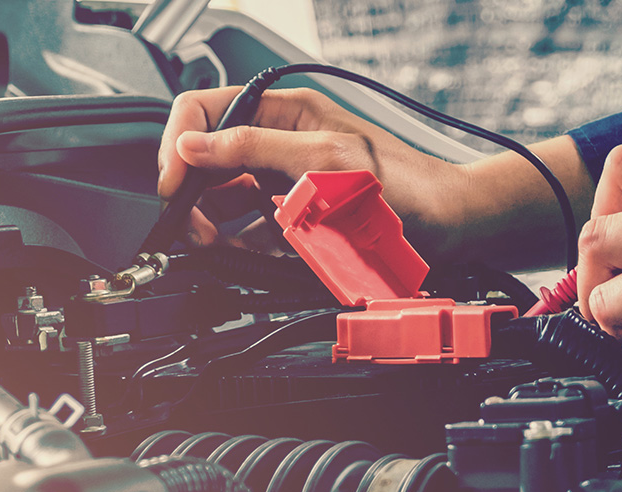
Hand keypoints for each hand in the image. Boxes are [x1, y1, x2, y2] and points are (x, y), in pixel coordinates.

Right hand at [157, 86, 476, 258]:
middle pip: (209, 158)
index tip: (174, 182)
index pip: (207, 111)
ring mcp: (286, 180)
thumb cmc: (404, 183)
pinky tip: (237, 250)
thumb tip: (194, 144)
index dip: (180, 144)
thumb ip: (255, 147)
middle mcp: (281, 142)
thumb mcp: (323, 158)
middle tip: (188, 223)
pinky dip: (237, 240)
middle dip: (191, 189)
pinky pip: (251, 227)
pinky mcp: (296, 217)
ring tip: (210, 240)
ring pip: (224, 196)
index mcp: (285, 111)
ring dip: (210, 219)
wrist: (448, 224)